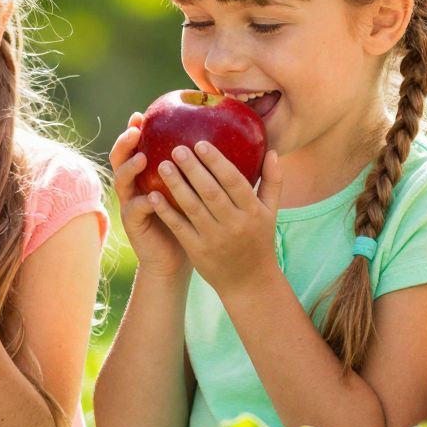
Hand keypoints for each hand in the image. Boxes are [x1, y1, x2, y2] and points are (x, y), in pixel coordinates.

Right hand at [108, 115, 186, 277]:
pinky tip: (151, 198)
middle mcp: (135, 185)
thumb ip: (201, 168)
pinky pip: (135, 210)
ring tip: (142, 158)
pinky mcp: (133, 224)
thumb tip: (227, 140)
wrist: (177, 255)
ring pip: (122, 181)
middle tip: (136, 130)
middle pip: (121, 158)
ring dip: (130, 168)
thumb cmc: (190, 219)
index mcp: (147, 173)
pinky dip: (142, 203)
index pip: (137, 146)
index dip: (135, 130)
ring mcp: (131, 203)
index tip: (142, 114)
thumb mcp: (194, 190)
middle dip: (125, 143)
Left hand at [147, 142, 283, 294]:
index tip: (200, 144)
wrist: (249, 282)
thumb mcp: (271, 212)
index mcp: (253, 212)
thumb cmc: (259, 240)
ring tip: (162, 165)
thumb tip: (271, 150)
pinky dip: (166, 211)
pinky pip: (180, 227)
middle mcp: (234, 224)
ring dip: (176, 185)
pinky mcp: (198, 251)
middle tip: (176, 149)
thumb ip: (273, 181)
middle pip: (211, 192)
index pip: (234, 181)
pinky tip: (154, 195)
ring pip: (193, 207)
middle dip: (193, 169)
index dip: (216, 162)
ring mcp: (215, 239)